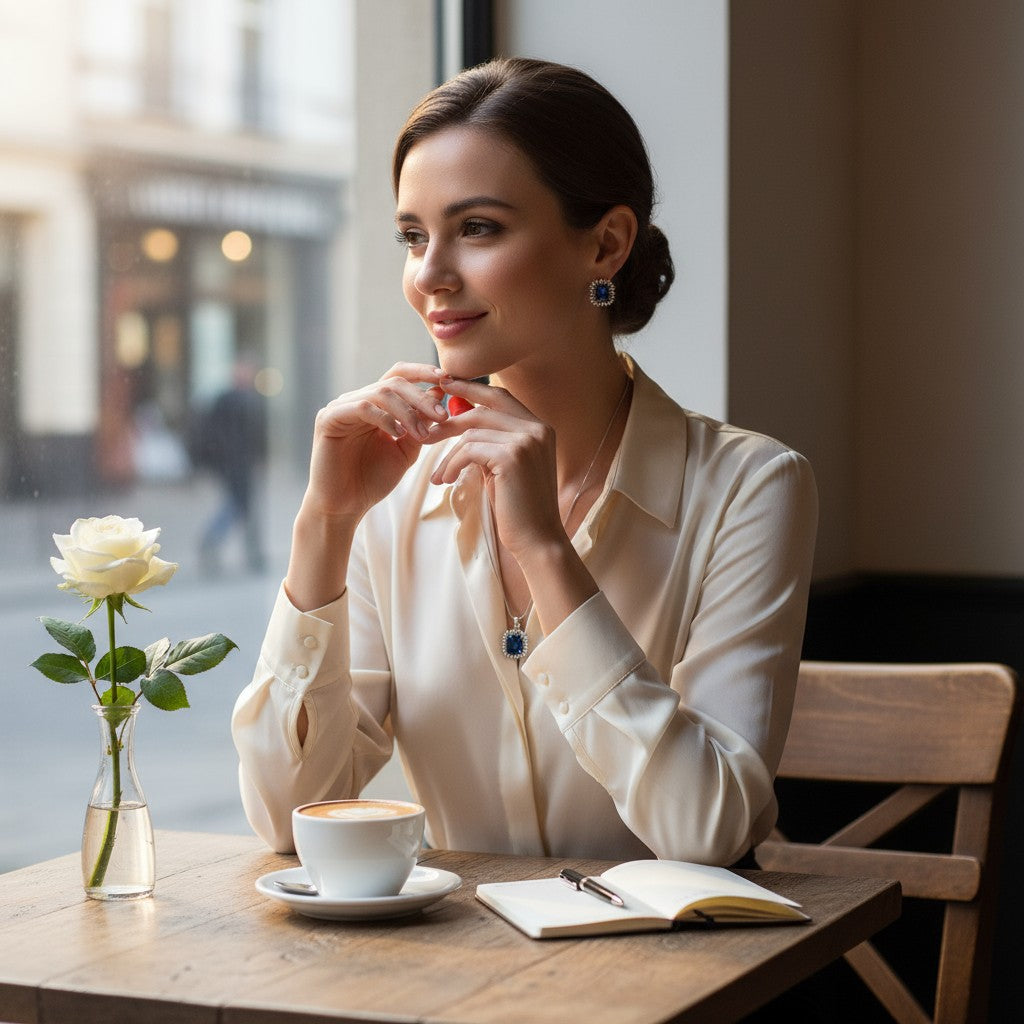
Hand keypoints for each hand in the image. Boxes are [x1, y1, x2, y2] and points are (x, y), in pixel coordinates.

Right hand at [304, 363, 449, 522]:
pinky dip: (384, 418)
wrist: (345, 507)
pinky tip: (398, 434)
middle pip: (393, 382)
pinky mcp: (328, 419)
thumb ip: (420, 424)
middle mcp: (355, 400)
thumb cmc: (372, 481)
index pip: (398, 376)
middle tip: (443, 416)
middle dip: (421, 397)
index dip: (423, 372)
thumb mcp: (406, 449)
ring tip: (422, 434)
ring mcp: (340, 408)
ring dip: (407, 411)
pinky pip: (361, 407)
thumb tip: (438, 393)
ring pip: (380, 392)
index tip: (448, 378)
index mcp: (373, 405)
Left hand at [426, 378, 565, 558]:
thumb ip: (490, 443)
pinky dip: (452, 464)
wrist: (537, 539)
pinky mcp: (512, 456)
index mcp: (539, 428)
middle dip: (450, 420)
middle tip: (426, 433)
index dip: (471, 389)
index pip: (500, 397)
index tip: (445, 386)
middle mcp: (536, 429)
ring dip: (448, 454)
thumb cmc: (519, 508)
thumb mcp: (504, 468)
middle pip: (483, 408)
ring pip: (472, 432)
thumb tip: (458, 423)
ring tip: (440, 475)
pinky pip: (469, 449)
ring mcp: (526, 440)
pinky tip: (446, 480)